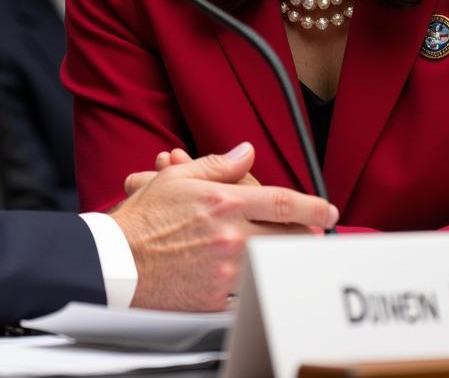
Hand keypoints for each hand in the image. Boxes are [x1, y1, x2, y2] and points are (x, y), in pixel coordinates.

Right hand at [110, 142, 337, 311]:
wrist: (120, 261)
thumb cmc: (144, 218)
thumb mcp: (177, 178)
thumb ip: (217, 164)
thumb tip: (245, 153)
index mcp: (223, 202)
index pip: (282, 202)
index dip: (313, 205)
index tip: (329, 209)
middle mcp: (230, 235)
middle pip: (288, 235)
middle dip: (305, 232)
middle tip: (310, 229)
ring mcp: (227, 268)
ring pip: (274, 260)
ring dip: (281, 253)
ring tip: (279, 246)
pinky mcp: (219, 295)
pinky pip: (250, 285)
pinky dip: (254, 275)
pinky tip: (247, 269)